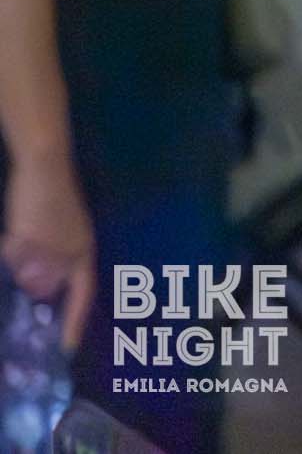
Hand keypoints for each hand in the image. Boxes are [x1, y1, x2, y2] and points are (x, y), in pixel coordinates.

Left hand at [2, 154, 94, 349]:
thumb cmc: (43, 204)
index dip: (75, 323)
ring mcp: (59, 235)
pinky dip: (23, 271)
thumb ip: (37, 270)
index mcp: (80, 253)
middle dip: (55, 309)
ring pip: (47, 271)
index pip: (81, 296)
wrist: (40, 161)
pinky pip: (35, 258)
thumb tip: (38, 292)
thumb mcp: (35, 242)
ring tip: (18, 313)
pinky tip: (9, 274)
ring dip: (35, 290)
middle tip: (39, 337)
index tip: (66, 350)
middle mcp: (74, 247)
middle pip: (66, 284)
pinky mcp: (42, 226)